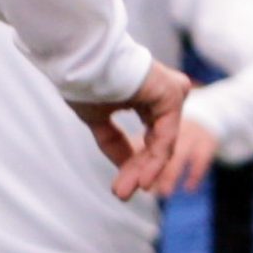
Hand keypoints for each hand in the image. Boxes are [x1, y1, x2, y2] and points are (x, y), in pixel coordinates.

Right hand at [66, 62, 201, 199]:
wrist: (80, 59)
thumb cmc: (83, 80)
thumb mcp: (97, 118)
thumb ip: (113, 140)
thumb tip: (124, 166)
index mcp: (144, 94)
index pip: (147, 137)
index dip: (131, 162)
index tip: (120, 186)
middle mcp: (160, 95)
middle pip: (155, 143)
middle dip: (137, 170)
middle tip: (121, 193)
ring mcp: (168, 94)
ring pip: (161, 144)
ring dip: (143, 170)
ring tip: (124, 192)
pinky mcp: (172, 95)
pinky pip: (166, 137)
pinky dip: (155, 160)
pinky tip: (143, 180)